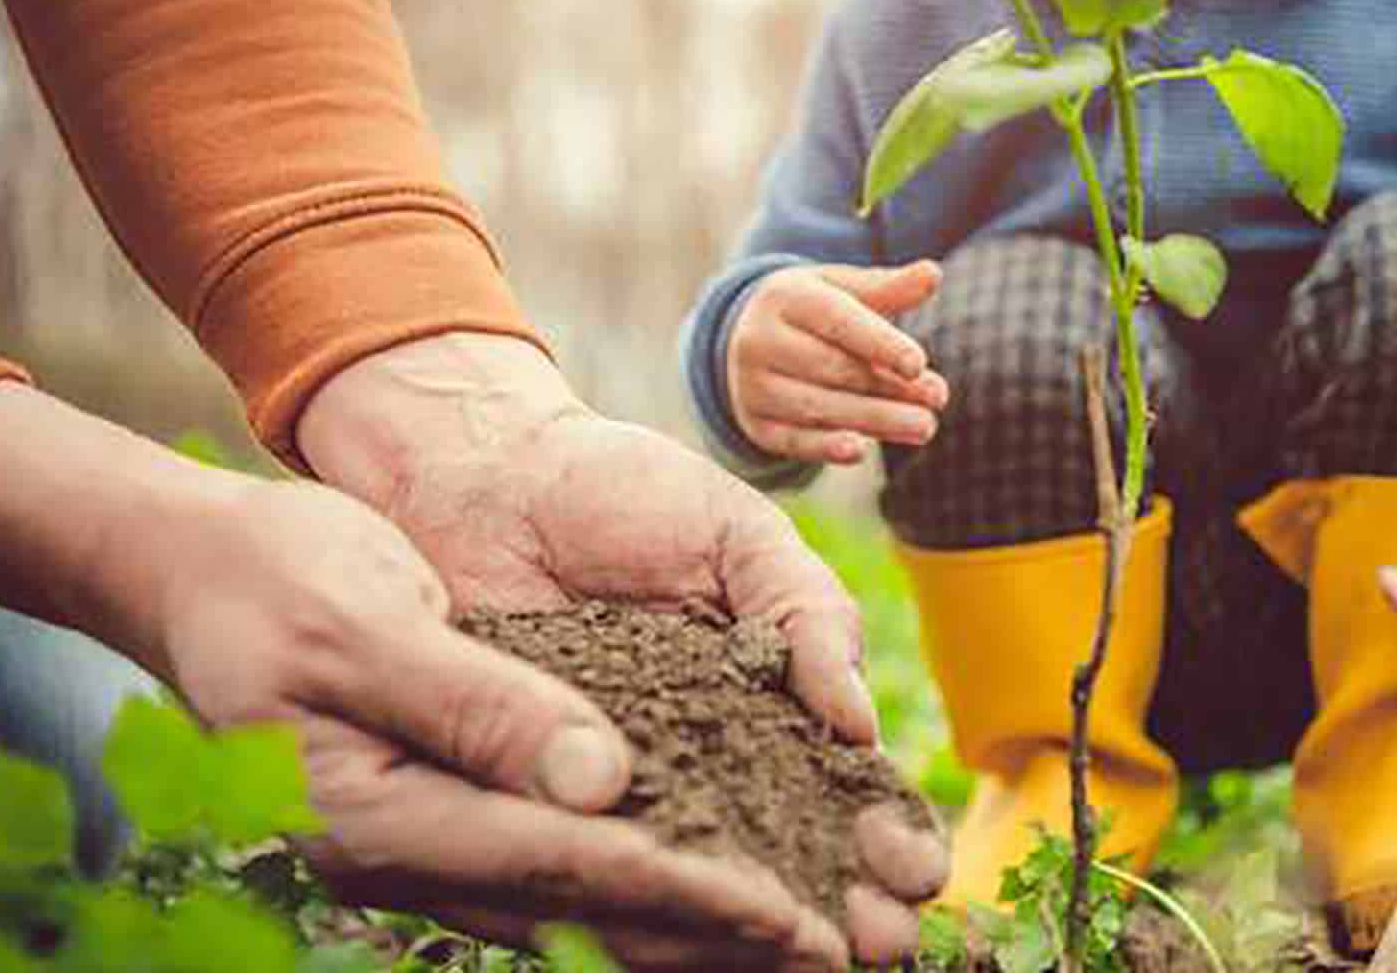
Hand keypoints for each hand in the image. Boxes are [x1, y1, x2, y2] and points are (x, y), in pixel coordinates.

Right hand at [144, 484, 862, 966]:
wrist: (202, 577)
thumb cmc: (275, 581)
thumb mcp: (366, 624)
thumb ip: (478, 704)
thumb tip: (601, 782)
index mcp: (379, 819)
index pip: (562, 865)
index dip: (684, 891)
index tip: (788, 914)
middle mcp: (409, 855)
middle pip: (588, 910)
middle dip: (715, 938)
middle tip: (835, 955)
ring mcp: (429, 847)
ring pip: (583, 903)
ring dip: (695, 924)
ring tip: (803, 941)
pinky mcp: (451, 818)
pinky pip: (563, 868)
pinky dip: (646, 880)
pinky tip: (720, 882)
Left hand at [297, 332, 946, 966]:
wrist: (480, 473)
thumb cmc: (619, 490)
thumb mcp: (737, 537)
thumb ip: (807, 615)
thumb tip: (858, 727)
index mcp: (767, 698)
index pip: (842, 785)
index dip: (884, 831)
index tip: (916, 867)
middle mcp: (703, 759)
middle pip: (787, 854)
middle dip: (841, 902)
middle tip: (880, 942)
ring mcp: (622, 788)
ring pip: (702, 877)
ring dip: (759, 927)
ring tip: (813, 961)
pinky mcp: (539, 801)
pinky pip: (594, 864)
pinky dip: (643, 906)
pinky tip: (684, 934)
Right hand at [727, 261, 949, 464]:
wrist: (749, 338)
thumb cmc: (814, 310)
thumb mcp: (844, 290)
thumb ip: (889, 288)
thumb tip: (933, 274)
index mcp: (786, 297)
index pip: (837, 321)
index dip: (879, 343)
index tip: (919, 364)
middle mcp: (760, 340)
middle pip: (833, 368)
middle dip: (889, 386)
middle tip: (938, 398)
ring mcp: (753, 385)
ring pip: (818, 407)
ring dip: (875, 419)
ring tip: (924, 427)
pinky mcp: (756, 424)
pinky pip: (793, 440)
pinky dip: (825, 447)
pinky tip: (859, 451)